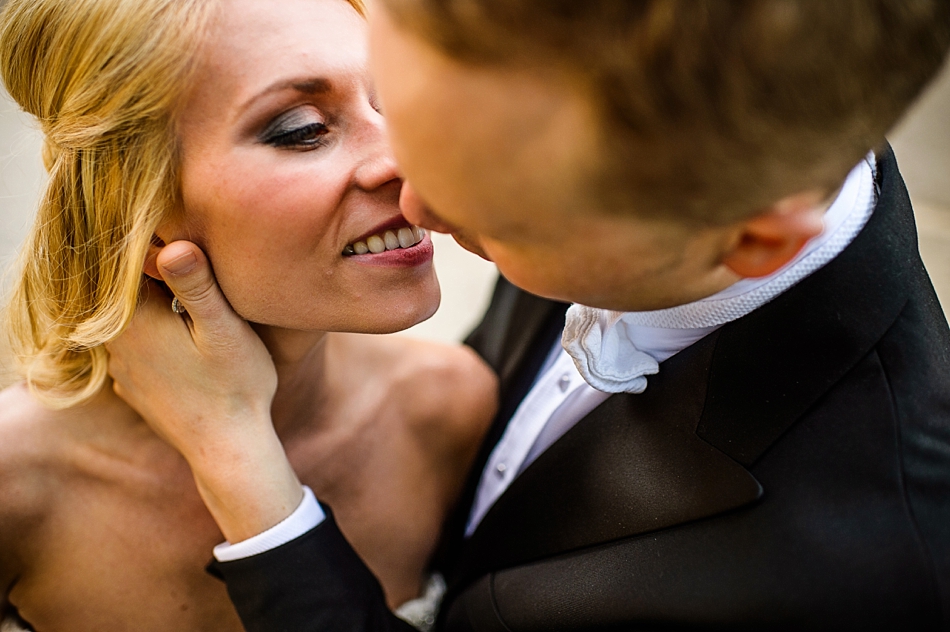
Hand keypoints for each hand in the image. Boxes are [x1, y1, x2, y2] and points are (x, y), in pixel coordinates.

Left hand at [107, 241, 302, 542]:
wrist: (228, 448)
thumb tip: (172, 243)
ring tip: (184, 299)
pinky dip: (151, 336)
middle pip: (125, 292)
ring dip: (151, 306)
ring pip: (128, 321)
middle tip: (186, 261)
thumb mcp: (223, 328)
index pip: (129, 264)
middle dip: (151, 275)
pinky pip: (134, 348)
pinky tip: (178, 338)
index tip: (179, 236)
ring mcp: (121, 369)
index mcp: (132, 321)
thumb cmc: (235, 385)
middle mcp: (115, 343)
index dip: (155, 246)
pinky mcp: (133, 387)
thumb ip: (195, 285)